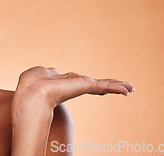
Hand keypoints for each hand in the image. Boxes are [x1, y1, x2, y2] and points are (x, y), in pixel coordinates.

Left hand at [13, 66, 134, 109]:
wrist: (33, 93)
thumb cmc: (31, 84)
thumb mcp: (40, 73)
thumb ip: (48, 72)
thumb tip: (53, 71)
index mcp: (63, 82)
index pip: (80, 82)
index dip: (90, 83)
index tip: (100, 86)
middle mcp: (74, 85)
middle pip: (96, 85)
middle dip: (109, 86)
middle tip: (124, 88)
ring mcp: (80, 87)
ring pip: (103, 86)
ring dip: (117, 86)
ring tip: (131, 88)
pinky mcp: (85, 86)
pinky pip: (104, 86)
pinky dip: (117, 87)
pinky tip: (128, 90)